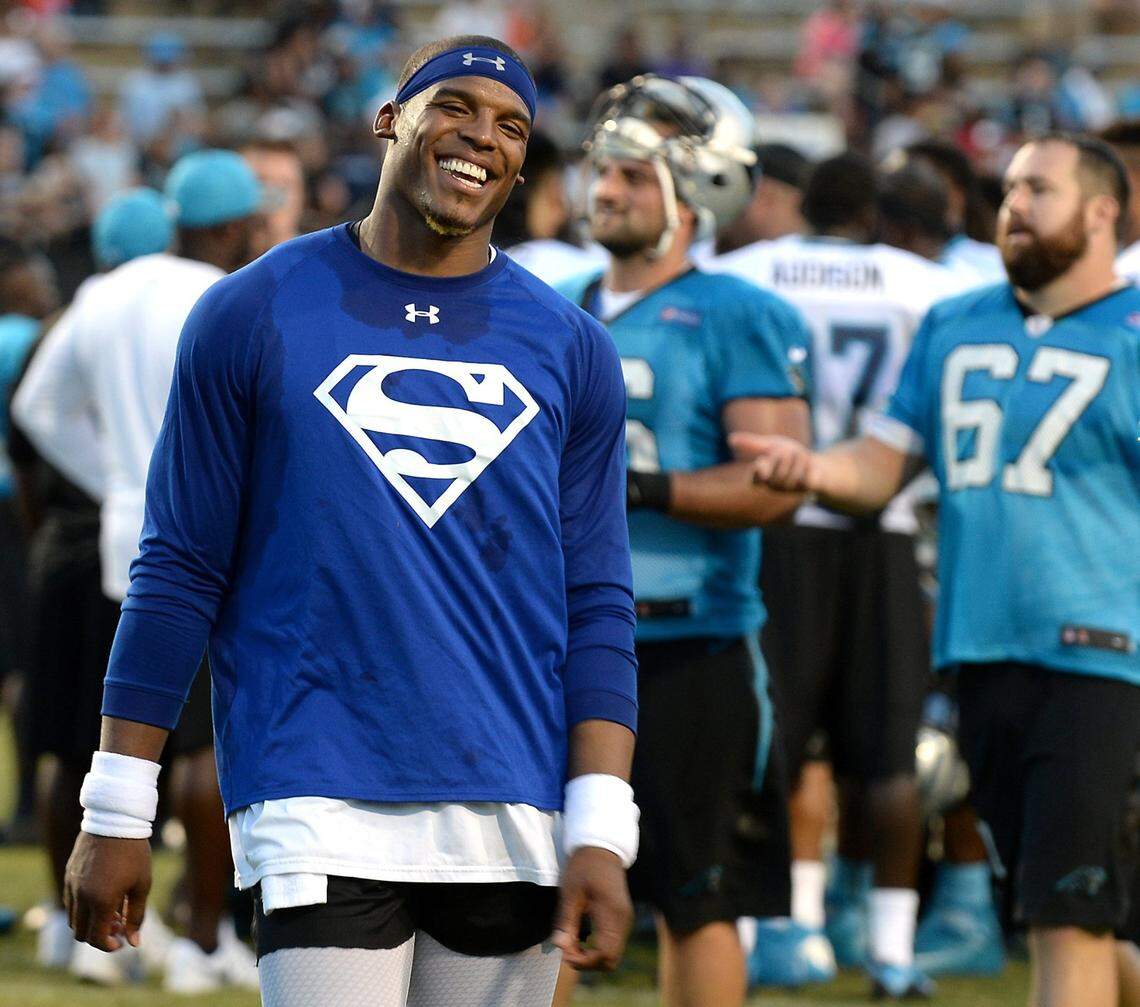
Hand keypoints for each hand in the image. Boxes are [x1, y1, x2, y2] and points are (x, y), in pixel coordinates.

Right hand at [64, 832, 151, 951]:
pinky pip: (70, 901)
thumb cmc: (134, 853)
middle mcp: (81, 896)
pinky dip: (83, 908)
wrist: (116, 821)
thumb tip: (134, 942)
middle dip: (99, 935)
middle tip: (119, 926)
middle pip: (81, 933)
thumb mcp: (142, 885)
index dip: (109, 945)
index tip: (122, 942)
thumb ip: (136, 916)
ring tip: (113, 910)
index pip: (96, 938)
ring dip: (90, 922)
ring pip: (74, 919)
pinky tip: (102, 896)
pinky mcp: (68, 875)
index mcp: (100, 901)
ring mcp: (71, 886)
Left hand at [551, 846, 631, 970]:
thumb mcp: (570, 892)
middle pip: (611, 960)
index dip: (583, 961)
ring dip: (592, 957)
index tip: (564, 954)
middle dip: (588, 963)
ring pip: (613, 954)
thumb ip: (566, 921)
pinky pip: (613, 943)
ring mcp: (624, 920)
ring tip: (571, 945)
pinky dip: (598, 948)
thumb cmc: (584, 867)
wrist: (601, 847)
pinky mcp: (621, 918)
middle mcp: (623, 921)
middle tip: (566, 951)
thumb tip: (560, 947)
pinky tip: (582, 938)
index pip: (604, 954)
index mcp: (612, 914)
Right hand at [728, 431, 818, 492]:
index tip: (766, 458)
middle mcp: (773, 487)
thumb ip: (751, 444)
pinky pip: (808, 477)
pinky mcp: (805, 490)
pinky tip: (810, 468)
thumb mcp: (769, 445)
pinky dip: (811, 466)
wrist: (813, 463)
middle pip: (780, 463)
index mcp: (761, 477)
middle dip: (787, 453)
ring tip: (801, 459)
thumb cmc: (787, 454)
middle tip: (789, 454)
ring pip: (795, 469)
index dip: (763, 465)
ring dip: (801, 457)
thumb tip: (730, 439)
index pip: (758, 474)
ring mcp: (789, 490)